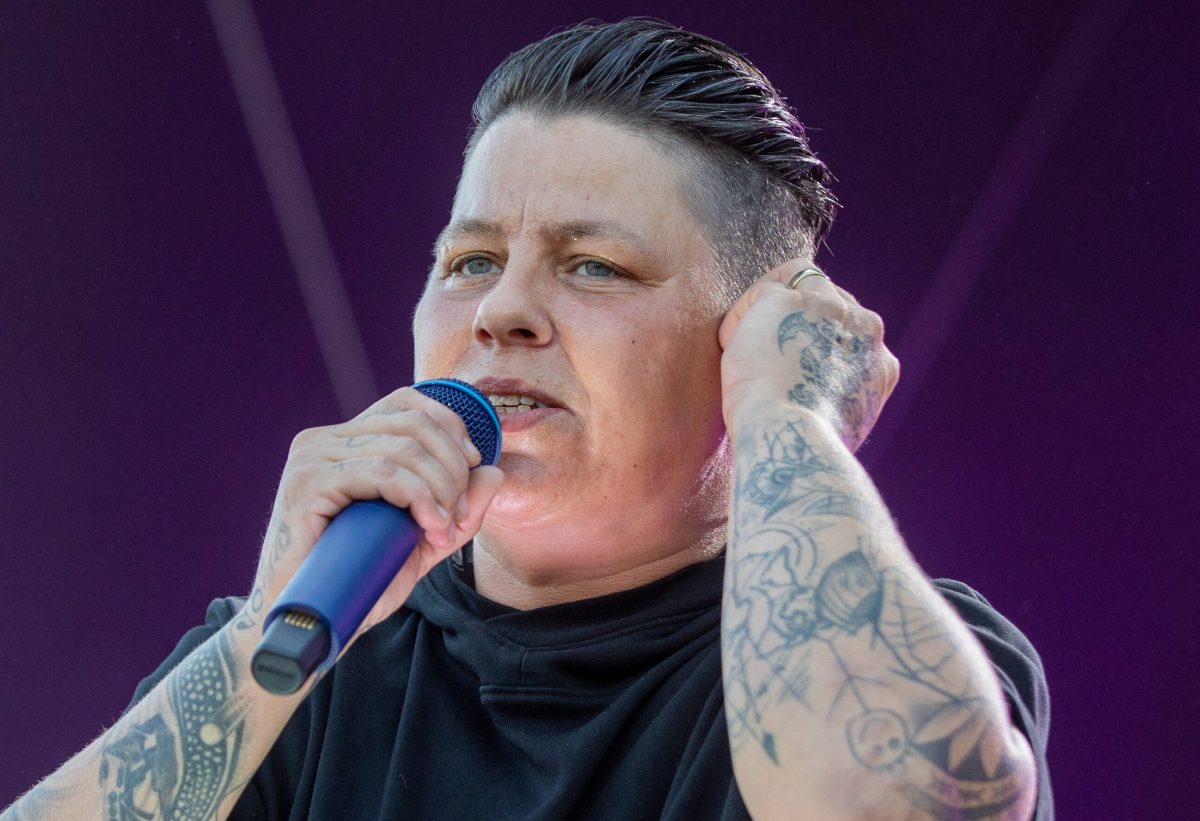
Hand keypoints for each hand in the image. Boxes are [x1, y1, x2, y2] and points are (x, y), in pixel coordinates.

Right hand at [240, 386, 504, 647]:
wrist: (308, 626)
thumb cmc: (358, 583)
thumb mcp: (422, 541)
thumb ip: (458, 509)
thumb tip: (495, 472)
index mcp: (346, 442)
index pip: (407, 402)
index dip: (450, 426)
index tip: (472, 468)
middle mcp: (325, 440)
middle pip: (413, 424)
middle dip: (452, 468)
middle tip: (459, 515)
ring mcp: (312, 458)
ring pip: (402, 448)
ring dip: (439, 489)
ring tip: (442, 530)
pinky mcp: (307, 484)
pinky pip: (380, 472)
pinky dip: (418, 497)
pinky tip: (429, 528)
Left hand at [718, 258, 898, 450]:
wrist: (793, 444)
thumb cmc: (803, 449)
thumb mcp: (837, 426)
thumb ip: (835, 396)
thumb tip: (816, 401)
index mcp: (881, 364)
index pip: (849, 330)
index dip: (815, 339)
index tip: (789, 361)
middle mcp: (865, 329)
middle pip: (826, 298)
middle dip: (792, 319)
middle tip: (761, 355)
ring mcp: (829, 310)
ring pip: (793, 284)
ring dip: (765, 314)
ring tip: (746, 355)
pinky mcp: (787, 301)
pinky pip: (758, 295)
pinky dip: (740, 322)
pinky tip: (732, 353)